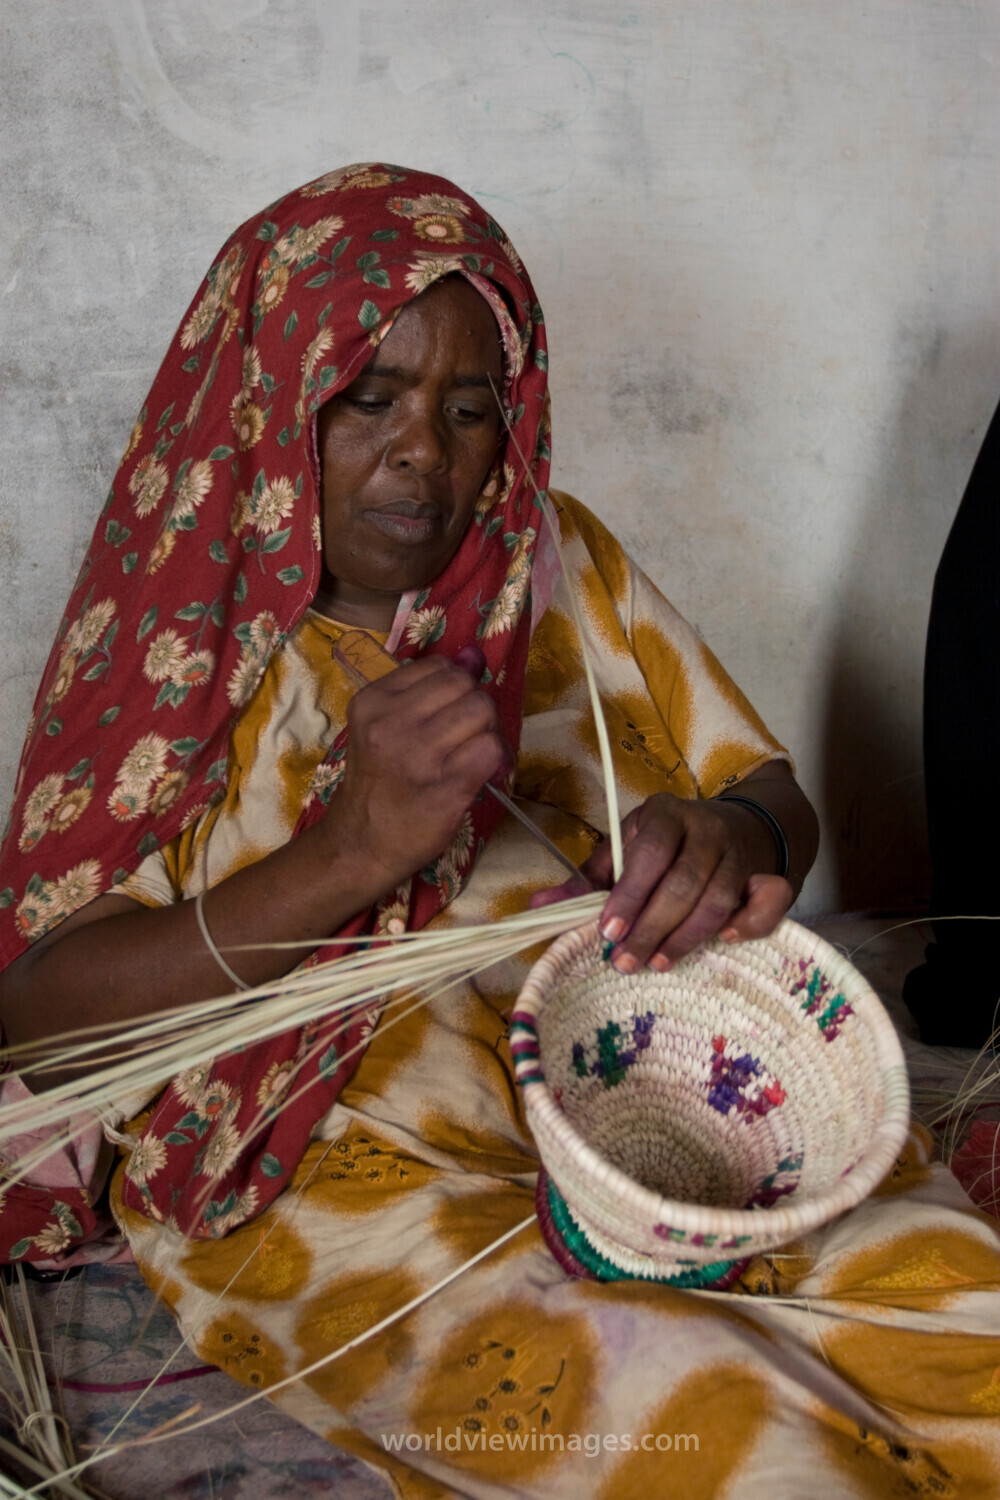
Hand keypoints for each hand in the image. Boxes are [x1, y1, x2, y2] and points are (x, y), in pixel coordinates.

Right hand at [321, 651, 508, 893]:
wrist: (361, 844)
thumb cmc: (377, 784)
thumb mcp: (384, 727)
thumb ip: (427, 689)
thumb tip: (475, 654)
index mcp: (373, 701)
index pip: (439, 667)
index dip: (457, 687)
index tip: (450, 713)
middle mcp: (392, 724)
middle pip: (464, 687)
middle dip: (476, 706)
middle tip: (467, 735)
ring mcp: (419, 756)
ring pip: (483, 712)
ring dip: (488, 732)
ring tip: (474, 754)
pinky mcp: (446, 787)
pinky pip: (492, 750)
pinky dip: (497, 760)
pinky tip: (483, 774)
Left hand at [530, 792, 792, 971]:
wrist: (741, 827)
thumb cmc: (668, 846)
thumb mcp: (626, 851)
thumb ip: (587, 881)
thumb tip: (538, 906)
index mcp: (666, 814)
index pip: (650, 852)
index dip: (629, 894)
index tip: (608, 932)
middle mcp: (708, 828)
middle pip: (684, 882)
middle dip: (652, 927)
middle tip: (625, 962)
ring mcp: (742, 853)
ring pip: (720, 898)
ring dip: (688, 937)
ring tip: (658, 964)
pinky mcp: (770, 874)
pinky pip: (771, 901)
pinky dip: (751, 923)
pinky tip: (723, 942)